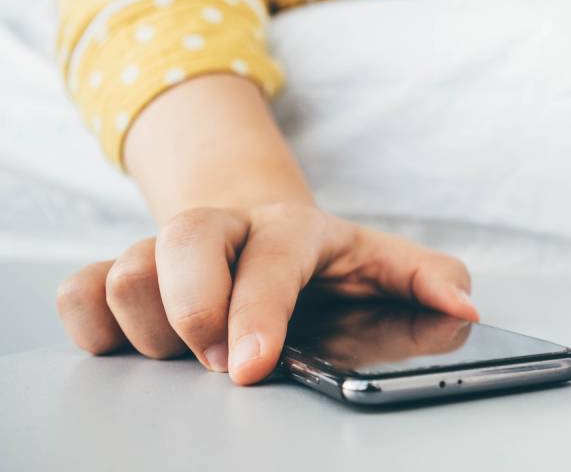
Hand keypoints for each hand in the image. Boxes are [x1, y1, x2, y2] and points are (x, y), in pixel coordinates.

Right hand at [55, 203, 477, 384]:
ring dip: (153, 329)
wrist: (256, 229)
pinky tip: (136, 342)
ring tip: (194, 351)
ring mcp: (162, 249)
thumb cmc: (321, 261)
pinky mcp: (115, 276)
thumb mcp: (381, 264)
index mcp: (290, 228)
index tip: (253, 366)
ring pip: (124, 275)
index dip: (258, 309)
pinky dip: (96, 327)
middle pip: (180, 242)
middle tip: (219, 362)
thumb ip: (429, 278)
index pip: (271, 256)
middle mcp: (220, 229)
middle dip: (193, 312)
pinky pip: (79, 297)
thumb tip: (466, 306)